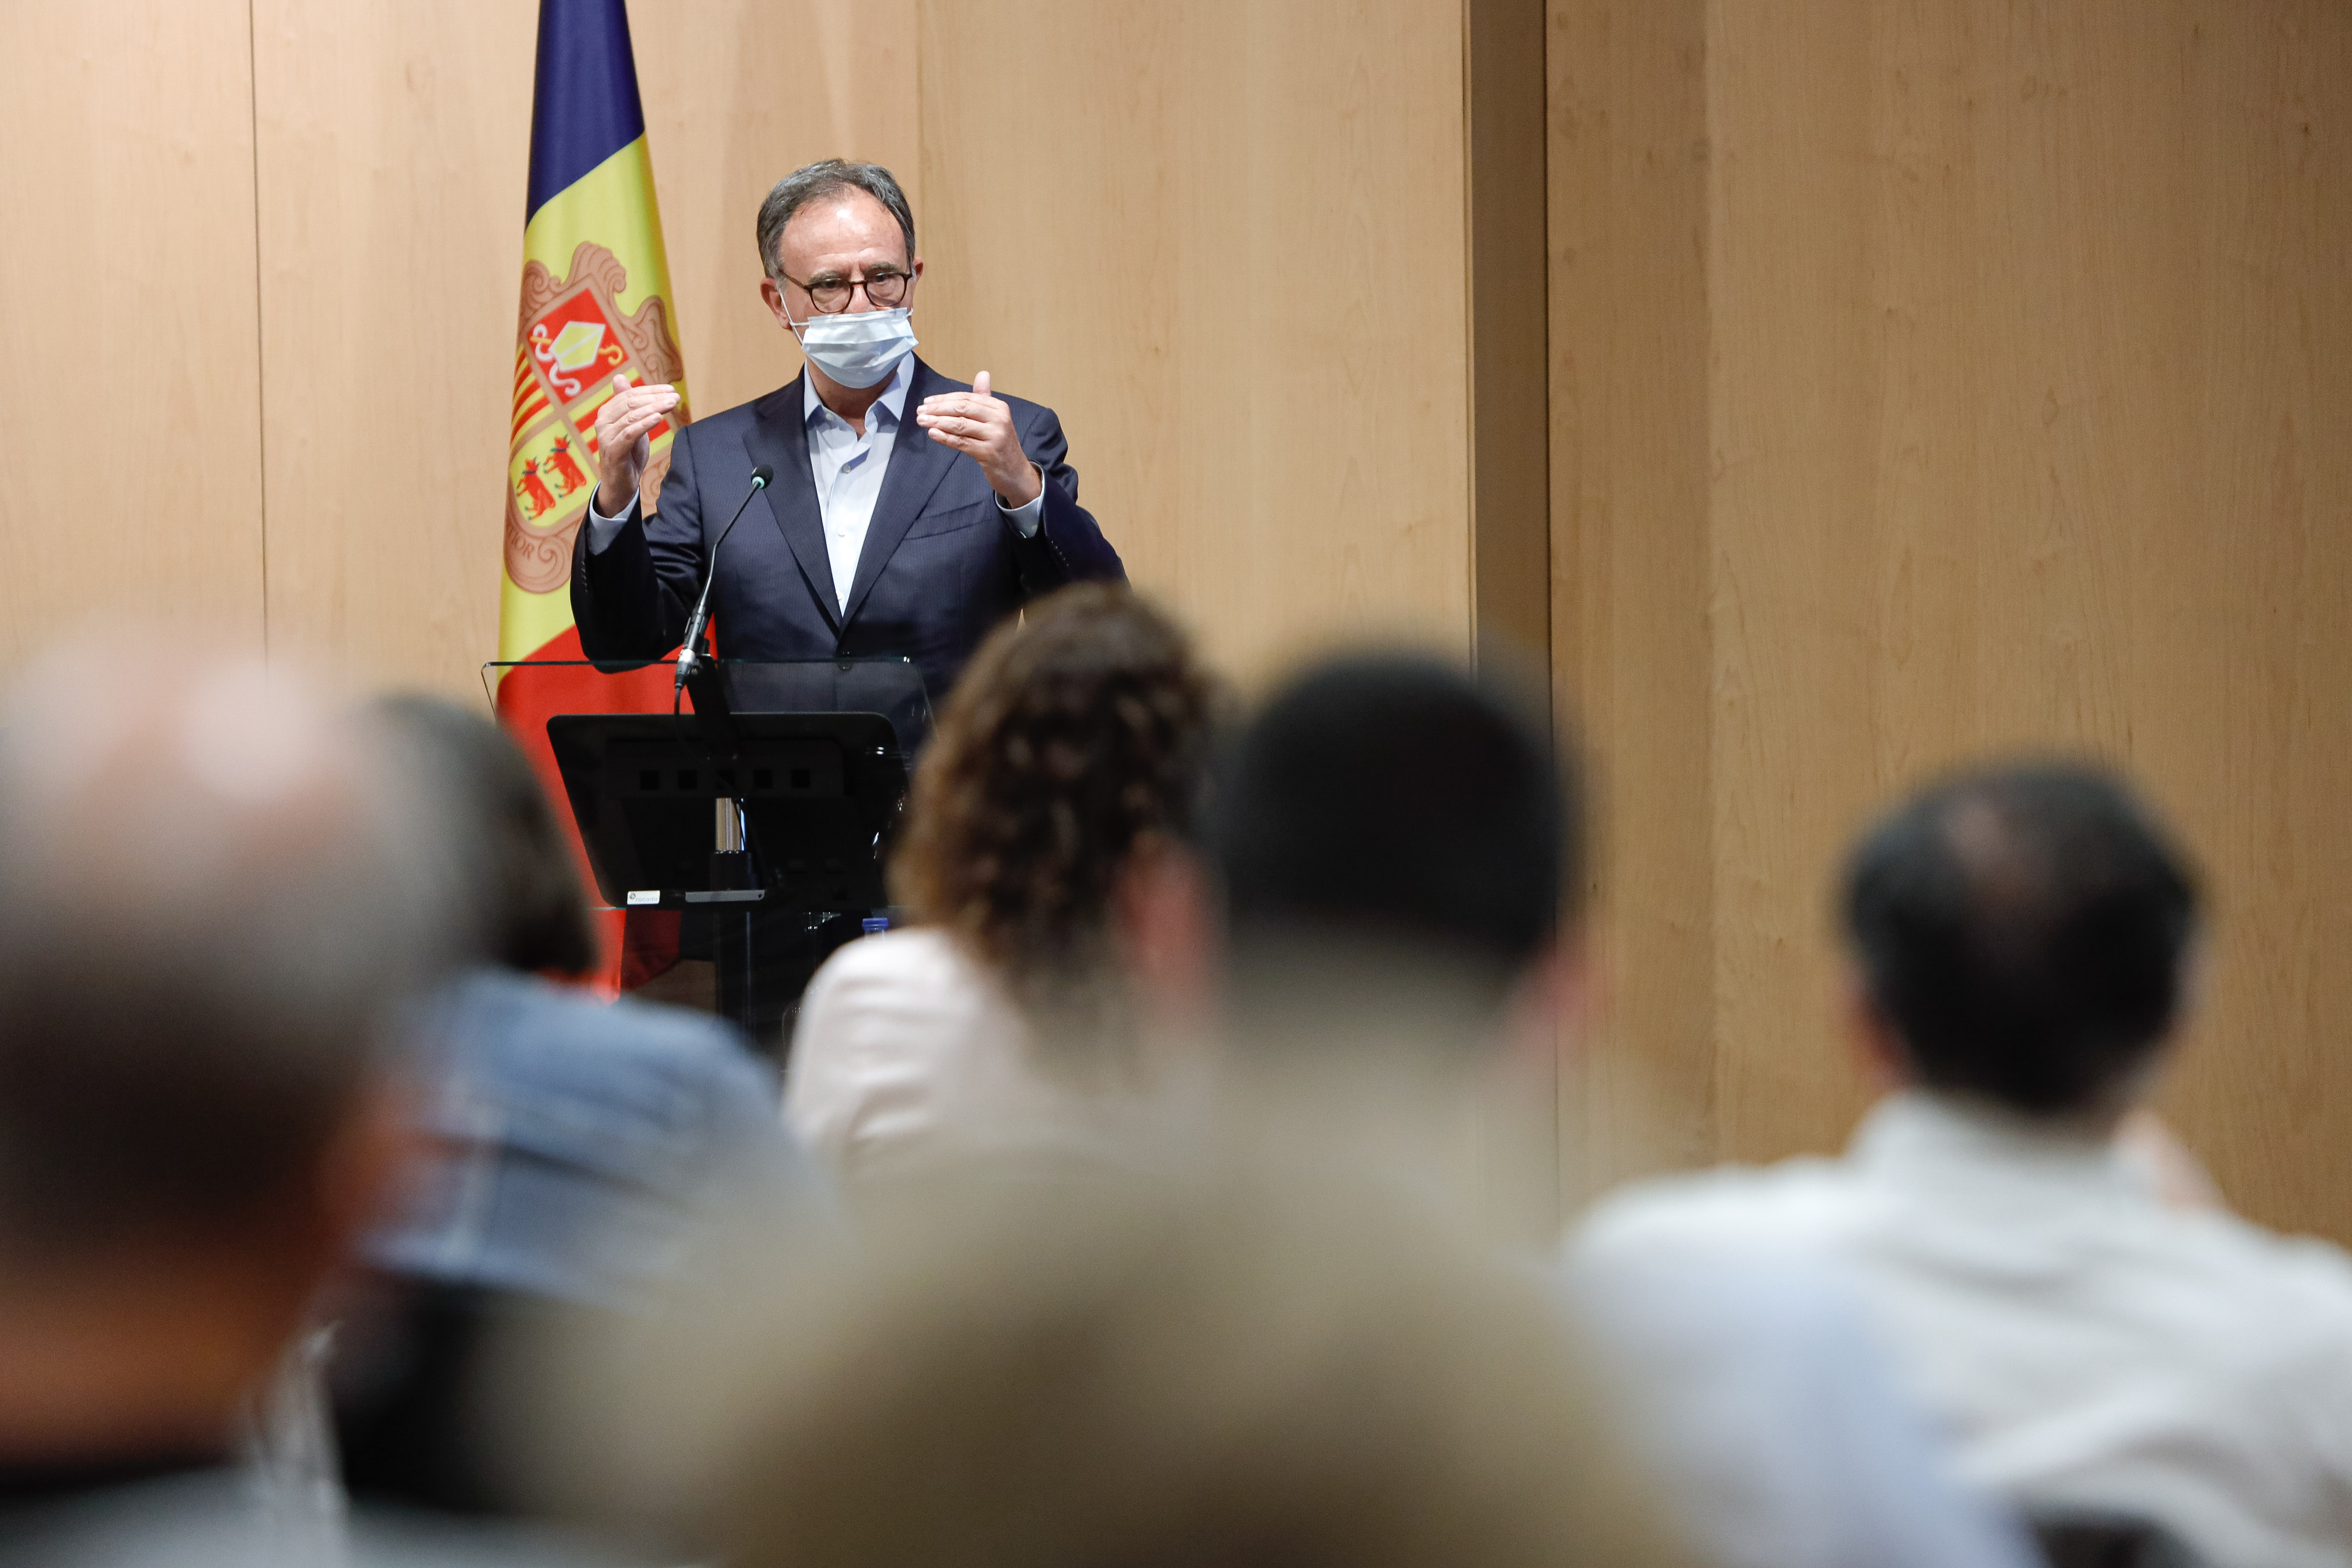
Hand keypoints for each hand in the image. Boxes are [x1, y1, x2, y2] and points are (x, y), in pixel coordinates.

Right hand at [593, 374, 680, 514]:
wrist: (620, 484)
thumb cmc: (628, 454)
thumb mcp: (631, 426)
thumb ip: (629, 405)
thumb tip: (619, 377)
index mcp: (606, 413)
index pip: (629, 395)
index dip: (650, 391)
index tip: (670, 390)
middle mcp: (602, 422)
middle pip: (631, 404)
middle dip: (654, 398)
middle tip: (674, 397)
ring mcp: (606, 436)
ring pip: (631, 417)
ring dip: (654, 408)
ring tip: (671, 404)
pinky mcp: (613, 450)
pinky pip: (629, 433)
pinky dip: (644, 424)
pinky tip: (658, 418)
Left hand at [916, 371, 1041, 506]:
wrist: (1015, 471)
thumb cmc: (1001, 444)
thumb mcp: (996, 418)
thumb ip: (985, 398)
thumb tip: (982, 374)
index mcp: (999, 407)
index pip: (967, 398)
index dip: (945, 399)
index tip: (927, 402)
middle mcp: (999, 419)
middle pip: (962, 409)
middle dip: (938, 408)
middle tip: (921, 411)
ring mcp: (995, 436)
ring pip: (960, 425)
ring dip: (937, 422)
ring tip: (922, 421)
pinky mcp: (988, 453)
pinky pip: (962, 443)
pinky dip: (945, 437)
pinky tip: (933, 433)